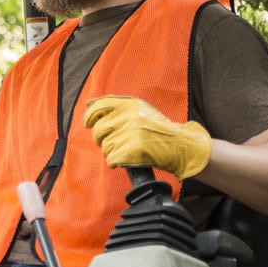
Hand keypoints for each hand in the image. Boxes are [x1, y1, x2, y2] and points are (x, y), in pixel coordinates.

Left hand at [84, 95, 211, 180]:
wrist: (180, 145)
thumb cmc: (157, 128)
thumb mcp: (140, 109)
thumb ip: (115, 104)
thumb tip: (87, 104)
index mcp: (130, 104)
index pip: (99, 106)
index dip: (89, 116)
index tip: (88, 124)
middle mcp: (130, 117)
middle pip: (98, 130)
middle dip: (101, 139)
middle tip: (114, 142)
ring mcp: (131, 133)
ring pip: (105, 147)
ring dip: (111, 152)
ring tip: (126, 150)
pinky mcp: (133, 150)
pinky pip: (111, 159)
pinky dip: (115, 162)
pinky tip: (126, 159)